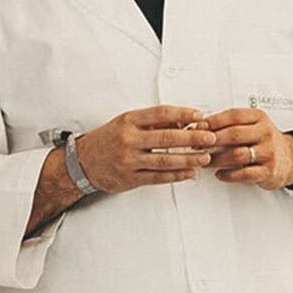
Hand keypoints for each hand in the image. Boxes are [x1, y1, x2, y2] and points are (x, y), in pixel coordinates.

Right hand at [76, 106, 216, 193]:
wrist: (81, 162)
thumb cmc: (108, 140)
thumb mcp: (126, 123)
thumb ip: (152, 122)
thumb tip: (182, 122)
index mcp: (129, 121)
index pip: (161, 114)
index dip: (183, 114)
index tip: (200, 116)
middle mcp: (129, 139)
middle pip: (167, 138)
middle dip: (192, 138)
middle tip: (210, 138)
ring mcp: (129, 160)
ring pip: (165, 160)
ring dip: (188, 159)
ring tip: (205, 157)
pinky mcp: (130, 178)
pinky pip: (158, 177)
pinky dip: (176, 176)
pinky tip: (189, 173)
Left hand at [204, 108, 292, 189]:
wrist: (290, 158)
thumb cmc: (265, 141)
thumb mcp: (253, 125)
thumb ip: (232, 123)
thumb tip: (202, 125)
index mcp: (259, 118)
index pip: (234, 115)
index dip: (214, 121)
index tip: (199, 127)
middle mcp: (265, 133)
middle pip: (234, 134)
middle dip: (212, 140)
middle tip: (198, 145)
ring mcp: (268, 152)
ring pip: (237, 154)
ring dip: (217, 159)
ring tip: (206, 161)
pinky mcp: (268, 171)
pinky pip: (244, 174)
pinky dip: (228, 175)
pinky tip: (220, 174)